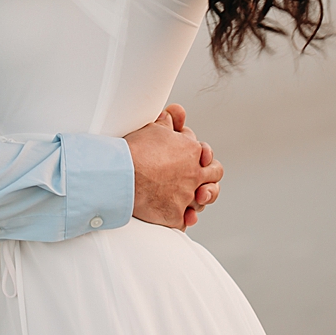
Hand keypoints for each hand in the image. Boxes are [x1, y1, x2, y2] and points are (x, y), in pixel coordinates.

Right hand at [124, 103, 223, 230]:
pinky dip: (185, 220)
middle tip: (200, 178)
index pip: (205, 153)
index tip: (192, 156)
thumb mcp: (153, 128)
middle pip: (214, 176)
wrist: (121, 175)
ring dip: (200, 199)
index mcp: (192, 151)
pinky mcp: (175, 215)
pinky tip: (185, 218)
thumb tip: (175, 113)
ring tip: (194, 199)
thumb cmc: (135, 150)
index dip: (200, 155)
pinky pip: (185, 221)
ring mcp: (186, 196)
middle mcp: (194, 174)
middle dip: (209, 176)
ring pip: (203, 201)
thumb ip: (168, 122)